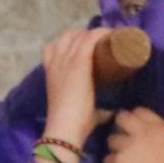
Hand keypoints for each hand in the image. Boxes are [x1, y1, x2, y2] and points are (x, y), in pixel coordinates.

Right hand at [38, 25, 111, 154]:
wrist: (65, 129)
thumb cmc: (73, 124)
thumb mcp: (82, 110)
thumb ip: (95, 109)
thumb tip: (111, 111)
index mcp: (51, 73)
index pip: (53, 47)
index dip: (70, 43)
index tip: (88, 47)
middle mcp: (56, 63)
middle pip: (67, 36)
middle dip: (84, 35)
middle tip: (102, 44)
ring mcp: (65, 61)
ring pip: (78, 35)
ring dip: (94, 33)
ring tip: (109, 39)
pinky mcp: (79, 63)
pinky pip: (90, 39)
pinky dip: (101, 34)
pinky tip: (112, 35)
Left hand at [106, 108, 163, 162]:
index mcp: (160, 128)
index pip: (140, 111)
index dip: (136, 119)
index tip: (136, 130)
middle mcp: (144, 133)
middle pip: (122, 118)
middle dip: (120, 127)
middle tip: (124, 142)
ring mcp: (129, 146)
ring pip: (112, 139)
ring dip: (115, 149)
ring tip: (125, 162)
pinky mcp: (118, 161)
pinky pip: (108, 158)